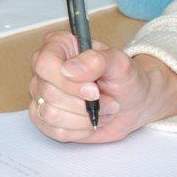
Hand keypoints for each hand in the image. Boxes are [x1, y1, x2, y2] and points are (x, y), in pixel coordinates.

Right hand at [27, 33, 176, 142]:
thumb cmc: (125, 79)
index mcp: (58, 46)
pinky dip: (80, 130)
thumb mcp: (120, 64)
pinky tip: (90, 119)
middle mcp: (46, 70)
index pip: (44, 63)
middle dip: (84, 103)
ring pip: (51, 114)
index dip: (66, 81)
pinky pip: (56, 131)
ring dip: (84, 117)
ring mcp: (43, 95)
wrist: (133, 103)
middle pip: (48, 92)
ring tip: (100, 109)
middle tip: (105, 98)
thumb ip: (97, 60)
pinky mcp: (47, 119)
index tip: (93, 89)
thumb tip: (70, 69)